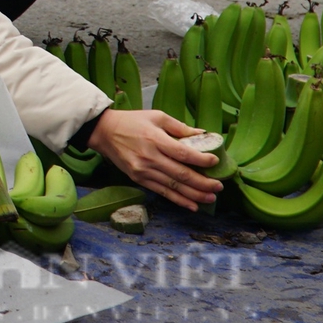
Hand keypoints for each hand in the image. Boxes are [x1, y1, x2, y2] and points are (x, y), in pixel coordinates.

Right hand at [88, 109, 221, 211]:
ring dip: (195, 195)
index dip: (201, 160)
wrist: (104, 132)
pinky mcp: (139, 179)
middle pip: (181, 174)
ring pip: (174, 187)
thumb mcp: (156, 117)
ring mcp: (143, 171)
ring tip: (211, 198)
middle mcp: (150, 157)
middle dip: (203, 183)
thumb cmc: (132, 121)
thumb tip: (203, 134)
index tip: (215, 162)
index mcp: (155, 139)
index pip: (183, 153)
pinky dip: (178, 201)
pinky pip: (162, 192)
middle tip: (219, 187)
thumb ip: (179, 127)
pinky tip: (192, 206)